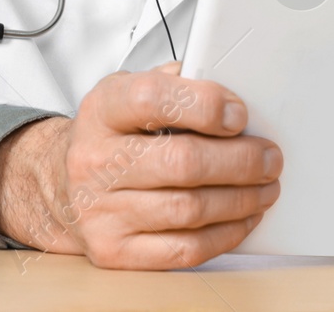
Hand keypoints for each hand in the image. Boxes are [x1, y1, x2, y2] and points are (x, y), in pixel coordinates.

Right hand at [0, 63, 281, 269]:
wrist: (64, 184)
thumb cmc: (114, 134)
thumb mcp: (131, 91)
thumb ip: (177, 84)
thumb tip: (234, 92)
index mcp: (103, 109)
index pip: (153, 99)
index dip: (205, 105)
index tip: (240, 114)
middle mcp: (94, 160)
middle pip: (182, 162)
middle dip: (240, 161)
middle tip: (270, 157)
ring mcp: (100, 210)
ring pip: (189, 209)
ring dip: (241, 199)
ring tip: (265, 187)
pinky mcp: (113, 250)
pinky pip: (184, 249)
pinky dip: (225, 234)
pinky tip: (243, 217)